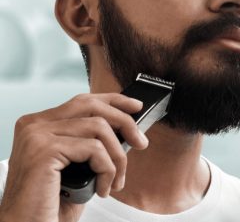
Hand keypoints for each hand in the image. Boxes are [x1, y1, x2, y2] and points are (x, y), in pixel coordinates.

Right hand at [0, 93, 148, 221]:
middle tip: (140, 142)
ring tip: (115, 181)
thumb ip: (92, 142)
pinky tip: (102, 188)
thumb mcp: (77, 165)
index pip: (83, 101)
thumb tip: (125, 131)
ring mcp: (37, 135)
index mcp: (41, 124)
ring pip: (98, 128)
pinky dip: (107, 170)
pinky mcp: (44, 150)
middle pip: (92, 107)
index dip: (113, 100)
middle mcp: (35, 124)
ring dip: (117, 157)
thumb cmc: (53, 202)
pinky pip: (94, 149)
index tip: (135, 106)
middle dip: (124, 122)